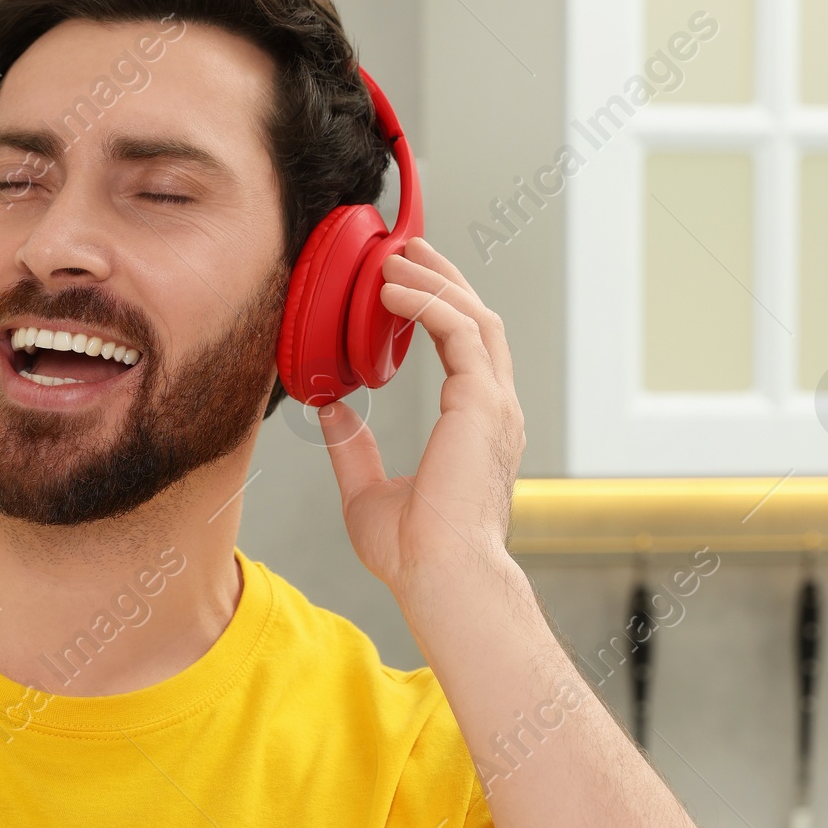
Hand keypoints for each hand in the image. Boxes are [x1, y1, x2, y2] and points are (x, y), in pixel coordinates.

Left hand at [320, 239, 524, 601]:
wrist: (442, 577)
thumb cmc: (415, 553)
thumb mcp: (368, 492)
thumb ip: (355, 448)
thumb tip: (333, 411)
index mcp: (477, 428)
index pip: (466, 350)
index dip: (438, 309)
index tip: (402, 286)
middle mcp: (494, 411)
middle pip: (476, 321)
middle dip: (442, 280)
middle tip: (405, 251)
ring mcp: (494, 406)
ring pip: (472, 317)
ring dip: (433, 281)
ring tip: (395, 259)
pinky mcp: (483, 404)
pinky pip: (457, 331)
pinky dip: (425, 302)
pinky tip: (390, 291)